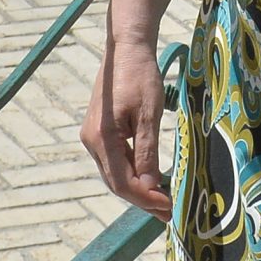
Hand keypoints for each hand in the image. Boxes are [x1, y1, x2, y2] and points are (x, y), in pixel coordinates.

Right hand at [81, 27, 171, 216]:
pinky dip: (132, 172)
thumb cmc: (140, 77)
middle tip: (168, 212)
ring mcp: (92, 136)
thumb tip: (150, 185)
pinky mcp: (99, 131)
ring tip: (162, 199)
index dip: (145, 198)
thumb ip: (147, 151)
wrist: (127, 49)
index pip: (122, 182)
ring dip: (138, 188)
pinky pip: (114, 160)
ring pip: (115, 173)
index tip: (168, 206)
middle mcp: (91, 141)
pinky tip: (150, 178)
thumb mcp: (149, 115)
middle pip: (116, 181)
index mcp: (101, 138)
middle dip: (142, 198)